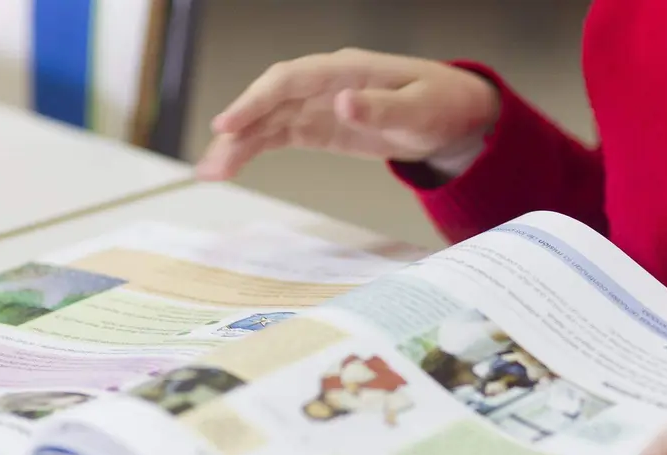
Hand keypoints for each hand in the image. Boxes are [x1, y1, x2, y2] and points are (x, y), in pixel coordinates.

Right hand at [196, 48, 500, 179]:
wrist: (454, 114)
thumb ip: (383, 108)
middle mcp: (325, 84)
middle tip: (214, 163)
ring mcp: (320, 104)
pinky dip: (255, 148)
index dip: (257, 100)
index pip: (290, 80)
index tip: (230, 124)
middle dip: (239, 129)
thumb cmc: (440, 105)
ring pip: (269, 120)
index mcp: (345, 70)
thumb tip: (343, 101)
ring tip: (213, 173)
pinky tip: (232, 165)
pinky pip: (280, 134)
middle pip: (270, 101)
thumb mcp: (420, 110)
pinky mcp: (322, 126)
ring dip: (239, 144)